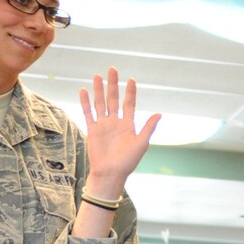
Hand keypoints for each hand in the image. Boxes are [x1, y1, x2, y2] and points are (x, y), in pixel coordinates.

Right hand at [78, 67, 159, 196]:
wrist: (110, 173)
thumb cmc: (128, 162)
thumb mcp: (141, 144)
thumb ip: (148, 128)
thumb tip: (159, 114)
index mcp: (128, 125)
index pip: (129, 104)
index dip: (130, 92)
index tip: (131, 80)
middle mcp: (115, 122)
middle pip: (114, 99)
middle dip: (113, 84)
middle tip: (112, 69)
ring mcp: (103, 125)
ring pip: (100, 103)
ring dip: (98, 90)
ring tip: (97, 76)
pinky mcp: (92, 129)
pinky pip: (88, 113)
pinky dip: (85, 102)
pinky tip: (84, 90)